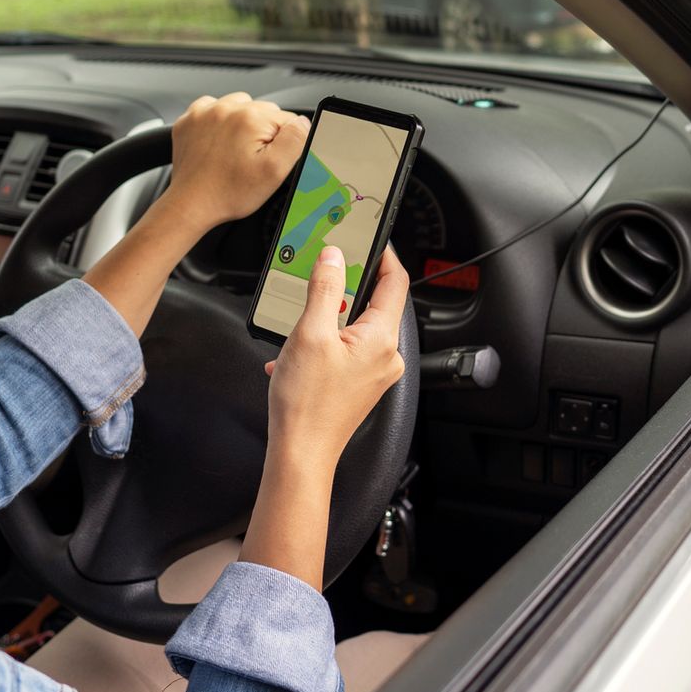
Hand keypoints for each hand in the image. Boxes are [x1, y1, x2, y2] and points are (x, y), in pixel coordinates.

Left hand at [160, 93, 307, 230]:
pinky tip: (220, 142)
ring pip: (241, 106)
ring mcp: (206, 112)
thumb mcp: (275, 171)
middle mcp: (227, 109)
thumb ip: (295, 140)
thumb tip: (302, 122)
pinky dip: (220, 122)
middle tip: (251, 159)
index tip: (268, 159)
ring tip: (236, 151)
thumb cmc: (229, 192)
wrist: (191, 204)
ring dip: (243, 124)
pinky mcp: (191, 119)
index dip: (283, 142)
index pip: (287, 118)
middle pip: (264, 111)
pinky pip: (215, 109)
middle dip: (263, 132)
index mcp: (251, 118)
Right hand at [263, 246, 406, 465]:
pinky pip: (346, 349)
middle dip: (345, 288)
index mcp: (382, 338)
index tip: (369, 238)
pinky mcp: (359, 384)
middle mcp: (386, 355)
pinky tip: (295, 355)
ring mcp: (374, 372)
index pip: (395, 282)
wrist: (301, 453)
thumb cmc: (307, 404)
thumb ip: (323, 288)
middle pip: (374, 303)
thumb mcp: (310, 333)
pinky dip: (322, 343)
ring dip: (326, 319)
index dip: (383, 254)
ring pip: (355, 327)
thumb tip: (333, 257)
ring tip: (300, 326)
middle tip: (323, 274)